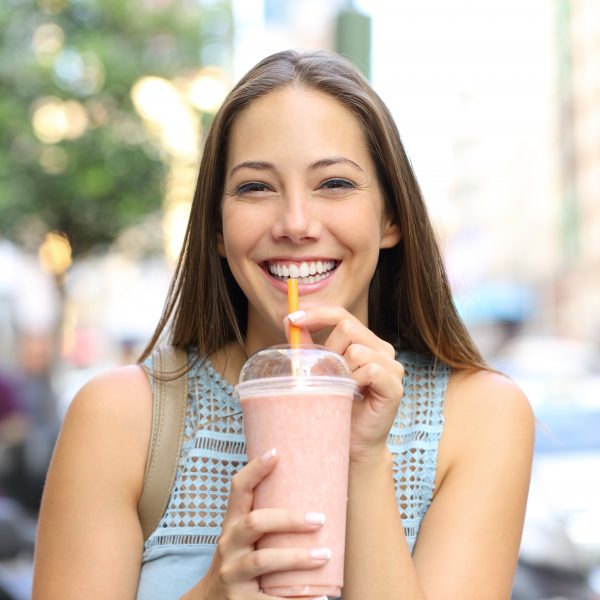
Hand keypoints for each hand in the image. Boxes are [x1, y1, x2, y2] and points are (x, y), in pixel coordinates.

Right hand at [185, 448, 330, 599]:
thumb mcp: (242, 538)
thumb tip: (317, 496)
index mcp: (231, 524)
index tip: (277, 453)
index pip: (238, 490)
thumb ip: (266, 518)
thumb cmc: (238, 561)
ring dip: (297, 557)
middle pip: (255, 522)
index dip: (255, 470)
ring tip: (324, 555)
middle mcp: (228, 545)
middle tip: (320, 519)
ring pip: (263, 560)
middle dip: (289, 519)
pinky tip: (318, 598)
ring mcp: (232, 574)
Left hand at [286, 306, 403, 463]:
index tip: (293, 319)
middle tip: (323, 374)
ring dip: (340, 369)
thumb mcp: (319, 372)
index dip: (317, 314)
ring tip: (340, 388)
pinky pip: (370, 370)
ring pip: (357, 350)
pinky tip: (352, 394)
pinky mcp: (395, 387)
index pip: (342, 315)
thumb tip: (290, 321)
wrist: (352, 444)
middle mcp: (383, 350)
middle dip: (328, 349)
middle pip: (348, 327)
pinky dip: (355, 381)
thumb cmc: (337, 407)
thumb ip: (309, 347)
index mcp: (366, 342)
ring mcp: (393, 368)